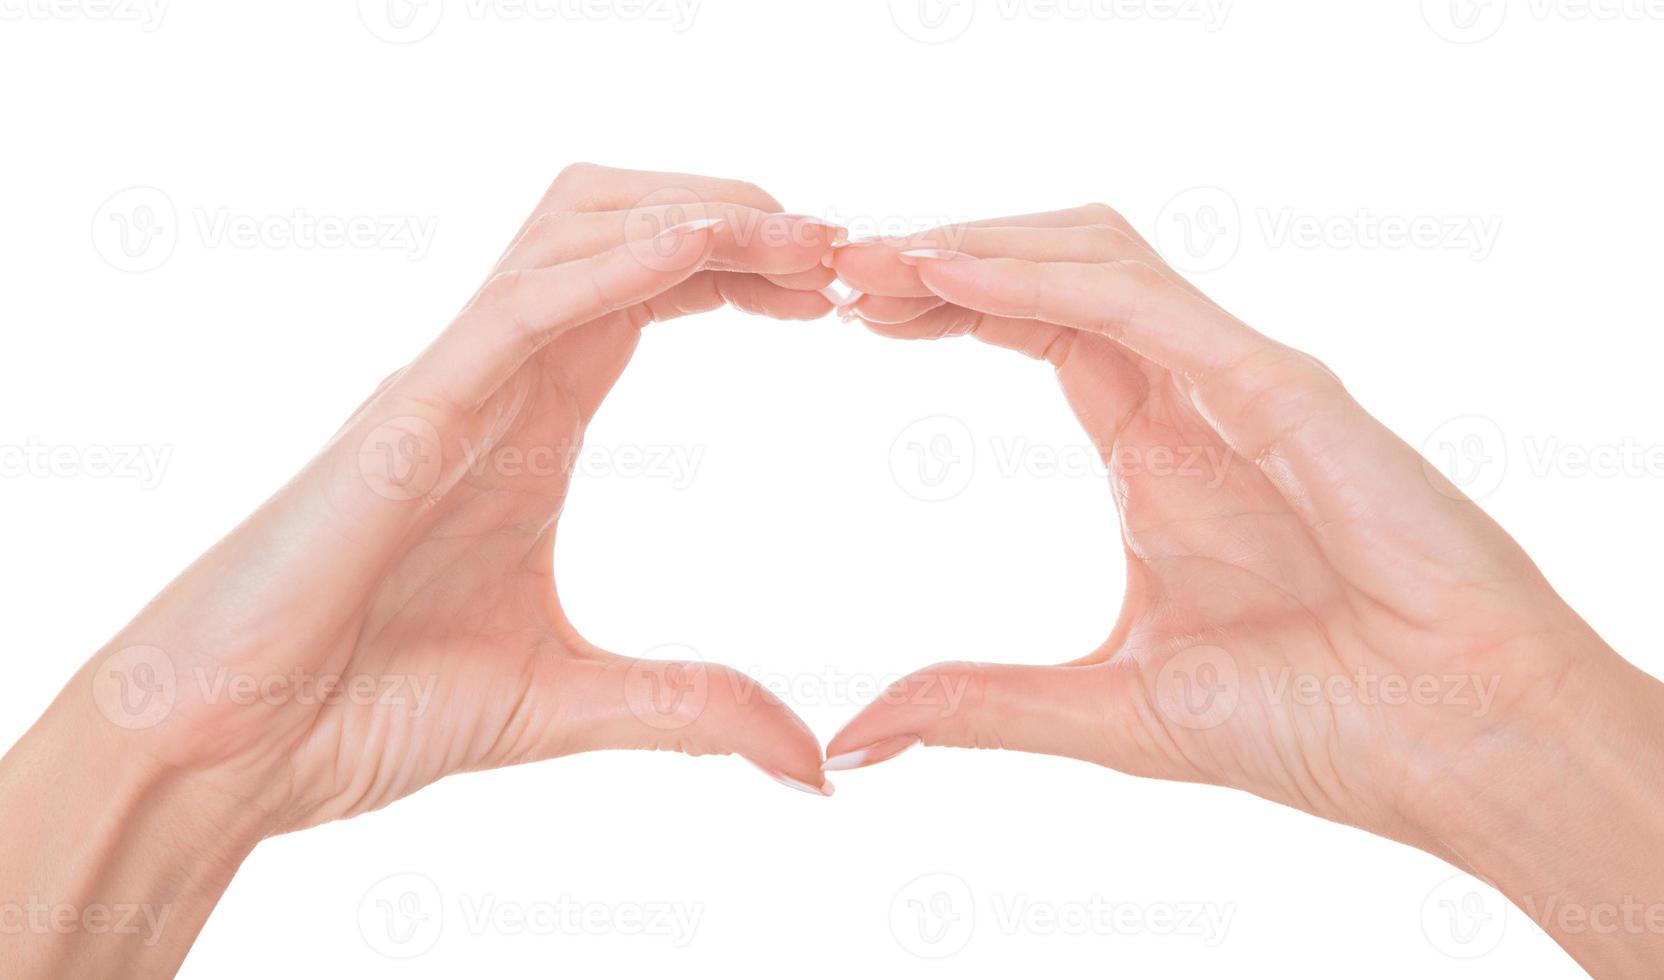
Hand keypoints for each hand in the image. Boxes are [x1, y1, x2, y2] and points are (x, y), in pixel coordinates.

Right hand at [0, 163, 841, 976]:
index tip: (840, 292)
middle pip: (626, 229)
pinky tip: (708, 250)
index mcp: (533, 420)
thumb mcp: (571, 701)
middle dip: (741, 218)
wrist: (233, 750)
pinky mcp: (409, 417)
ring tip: (804, 237)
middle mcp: (497, 379)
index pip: (654, 295)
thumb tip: (814, 768)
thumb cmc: (365, 706)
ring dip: (698, 215)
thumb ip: (694, 710)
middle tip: (848, 251)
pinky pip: (524, 305)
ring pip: (576, 230)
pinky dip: (619, 263)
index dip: (748, 271)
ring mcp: (451, 384)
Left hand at [824, 206, 1663, 974]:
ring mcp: (1240, 382)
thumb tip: (856, 739)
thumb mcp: (1107, 711)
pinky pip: (1147, 304)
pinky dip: (1043, 277)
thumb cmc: (1316, 724)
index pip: (1033, 327)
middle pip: (1052, 270)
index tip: (846, 312)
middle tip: (834, 266)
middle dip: (943, 255)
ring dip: (981, 244)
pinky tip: (951, 275)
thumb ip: (979, 705)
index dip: (944, 303)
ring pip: (1096, 256)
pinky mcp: (1284, 391)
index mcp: (1153, 449)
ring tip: (874, 260)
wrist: (1454, 753)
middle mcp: (1191, 397)